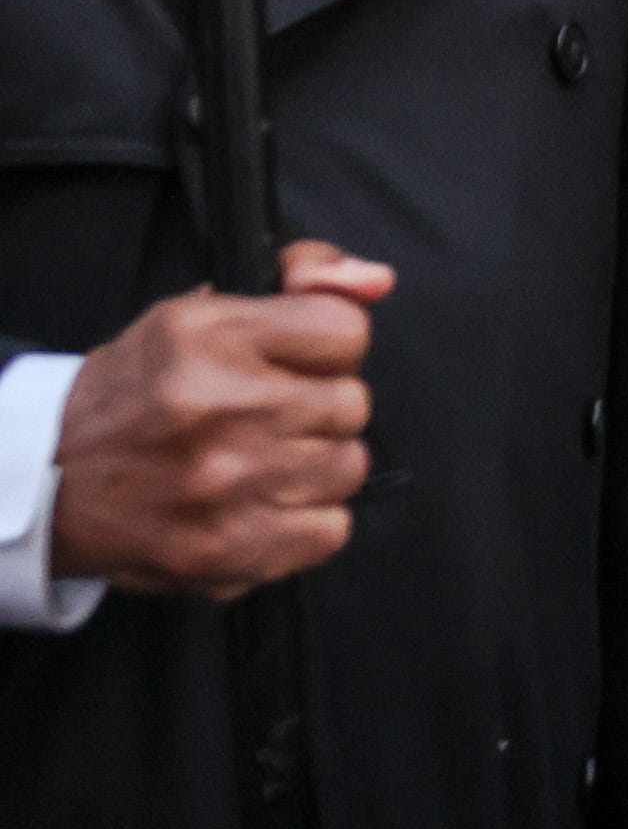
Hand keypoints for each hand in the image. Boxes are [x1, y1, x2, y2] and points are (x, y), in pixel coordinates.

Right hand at [50, 240, 393, 598]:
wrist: (49, 480)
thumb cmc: (134, 393)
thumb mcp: (200, 314)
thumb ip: (304, 282)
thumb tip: (377, 279)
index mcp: (210, 337)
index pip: (346, 331)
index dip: (329, 349)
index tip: (298, 363)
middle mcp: (222, 408)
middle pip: (352, 404)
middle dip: (320, 408)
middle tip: (270, 417)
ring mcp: (227, 484)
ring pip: (349, 467)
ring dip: (317, 466)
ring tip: (264, 461)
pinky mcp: (228, 549)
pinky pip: (331, 531)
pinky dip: (306, 522)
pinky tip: (263, 504)